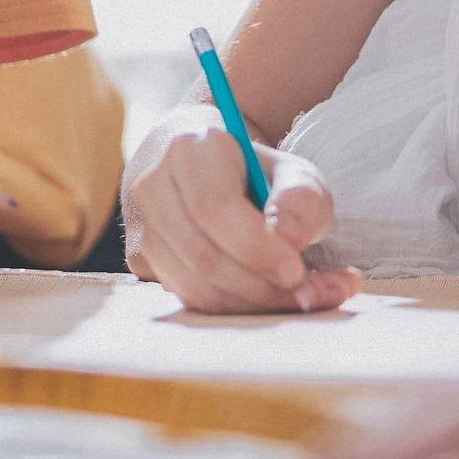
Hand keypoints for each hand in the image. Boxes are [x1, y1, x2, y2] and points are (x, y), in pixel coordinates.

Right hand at [122, 106, 362, 313]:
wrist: (209, 173)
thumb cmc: (257, 173)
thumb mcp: (294, 173)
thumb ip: (301, 199)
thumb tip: (288, 241)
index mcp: (191, 149)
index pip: (214, 208)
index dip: (255, 247)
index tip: (297, 270)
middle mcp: (154, 187)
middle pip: (204, 256)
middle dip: (264, 287)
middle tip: (315, 293)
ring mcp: (143, 228)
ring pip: (197, 287)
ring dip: (257, 305)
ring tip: (309, 296)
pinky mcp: (146, 264)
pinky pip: (193, 300)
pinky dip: (240, 309)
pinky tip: (276, 297)